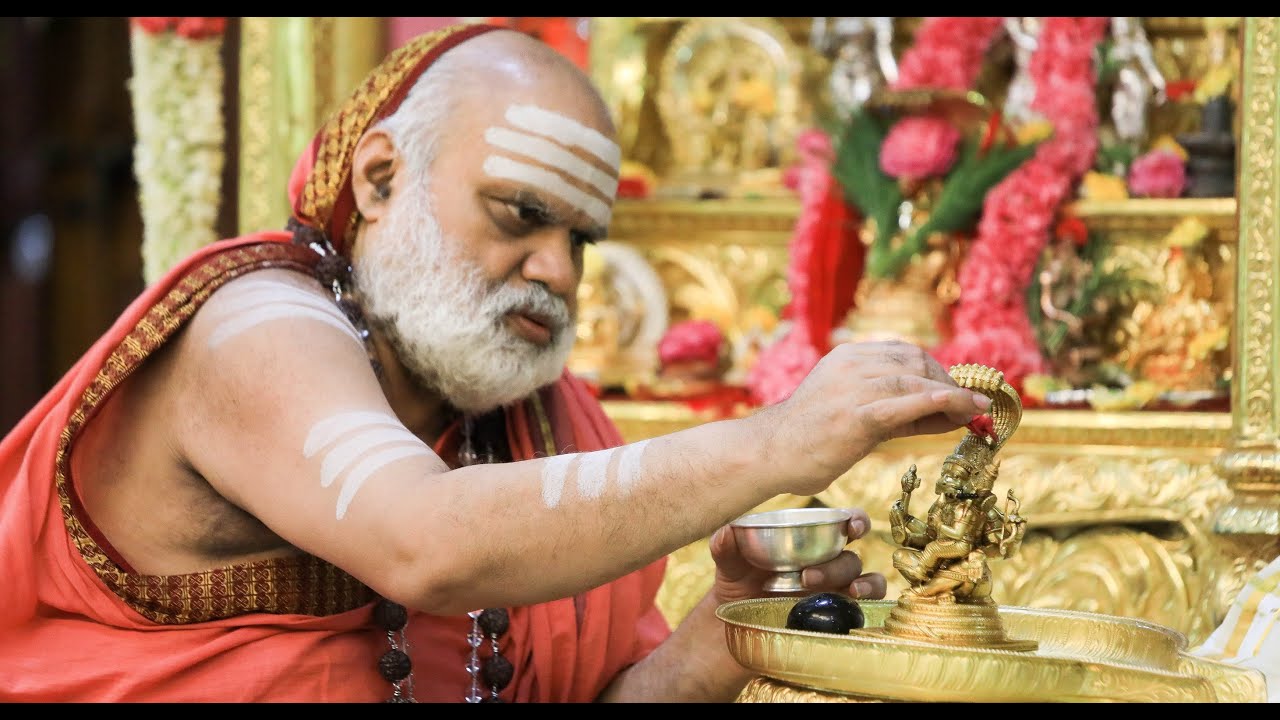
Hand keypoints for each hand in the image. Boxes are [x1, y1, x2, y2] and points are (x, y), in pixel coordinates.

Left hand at [709, 507, 886, 604]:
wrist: (734, 626)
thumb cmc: (737, 583)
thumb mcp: (728, 563)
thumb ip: (726, 546)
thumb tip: (727, 532)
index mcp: (810, 542)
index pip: (843, 523)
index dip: (855, 520)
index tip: (851, 524)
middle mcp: (829, 564)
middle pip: (850, 556)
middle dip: (834, 564)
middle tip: (805, 576)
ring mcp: (837, 592)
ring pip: (865, 579)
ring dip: (857, 582)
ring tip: (838, 593)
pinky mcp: (840, 618)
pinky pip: (867, 608)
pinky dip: (870, 602)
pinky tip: (854, 603)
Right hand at [757, 340, 991, 496]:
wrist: (770, 454)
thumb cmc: (810, 439)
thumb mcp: (854, 412)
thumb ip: (899, 410)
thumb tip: (950, 412)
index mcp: (848, 357)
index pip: (905, 353)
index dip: (938, 370)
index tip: (958, 391)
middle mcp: (851, 365)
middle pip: (915, 363)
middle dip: (948, 382)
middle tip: (970, 406)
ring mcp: (852, 389)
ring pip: (915, 381)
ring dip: (953, 395)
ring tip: (974, 411)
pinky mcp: (855, 416)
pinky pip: (906, 404)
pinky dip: (940, 403)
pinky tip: (962, 410)